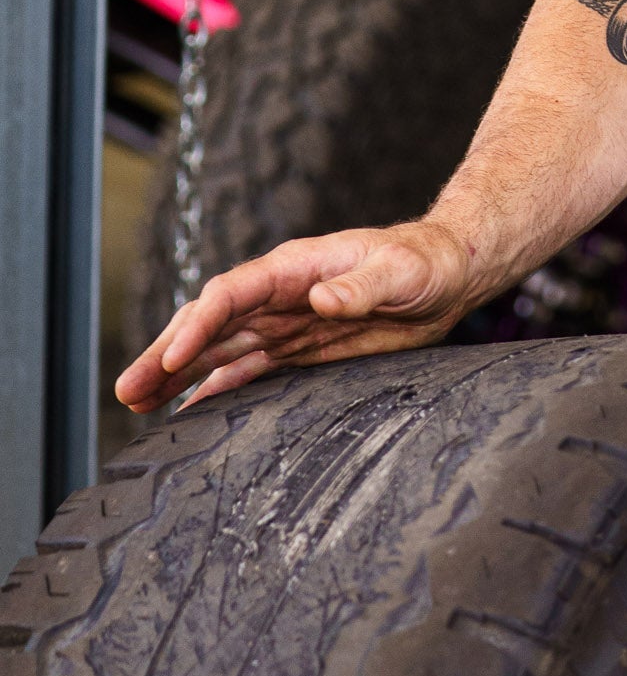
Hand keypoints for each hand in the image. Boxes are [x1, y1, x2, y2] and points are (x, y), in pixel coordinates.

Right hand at [114, 219, 478, 413]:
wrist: (450, 273)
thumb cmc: (427, 262)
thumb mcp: (402, 271)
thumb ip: (363, 285)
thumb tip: (321, 300)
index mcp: (294, 267)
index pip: (230, 294)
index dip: (198, 325)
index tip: (174, 359)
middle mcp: (280, 294)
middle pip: (210, 324)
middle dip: (167, 355)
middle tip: (127, 391)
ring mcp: (286, 322)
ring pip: (219, 350)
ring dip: (178, 376)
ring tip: (136, 406)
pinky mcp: (300, 347)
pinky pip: (248, 369)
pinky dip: (215, 389)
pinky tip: (187, 413)